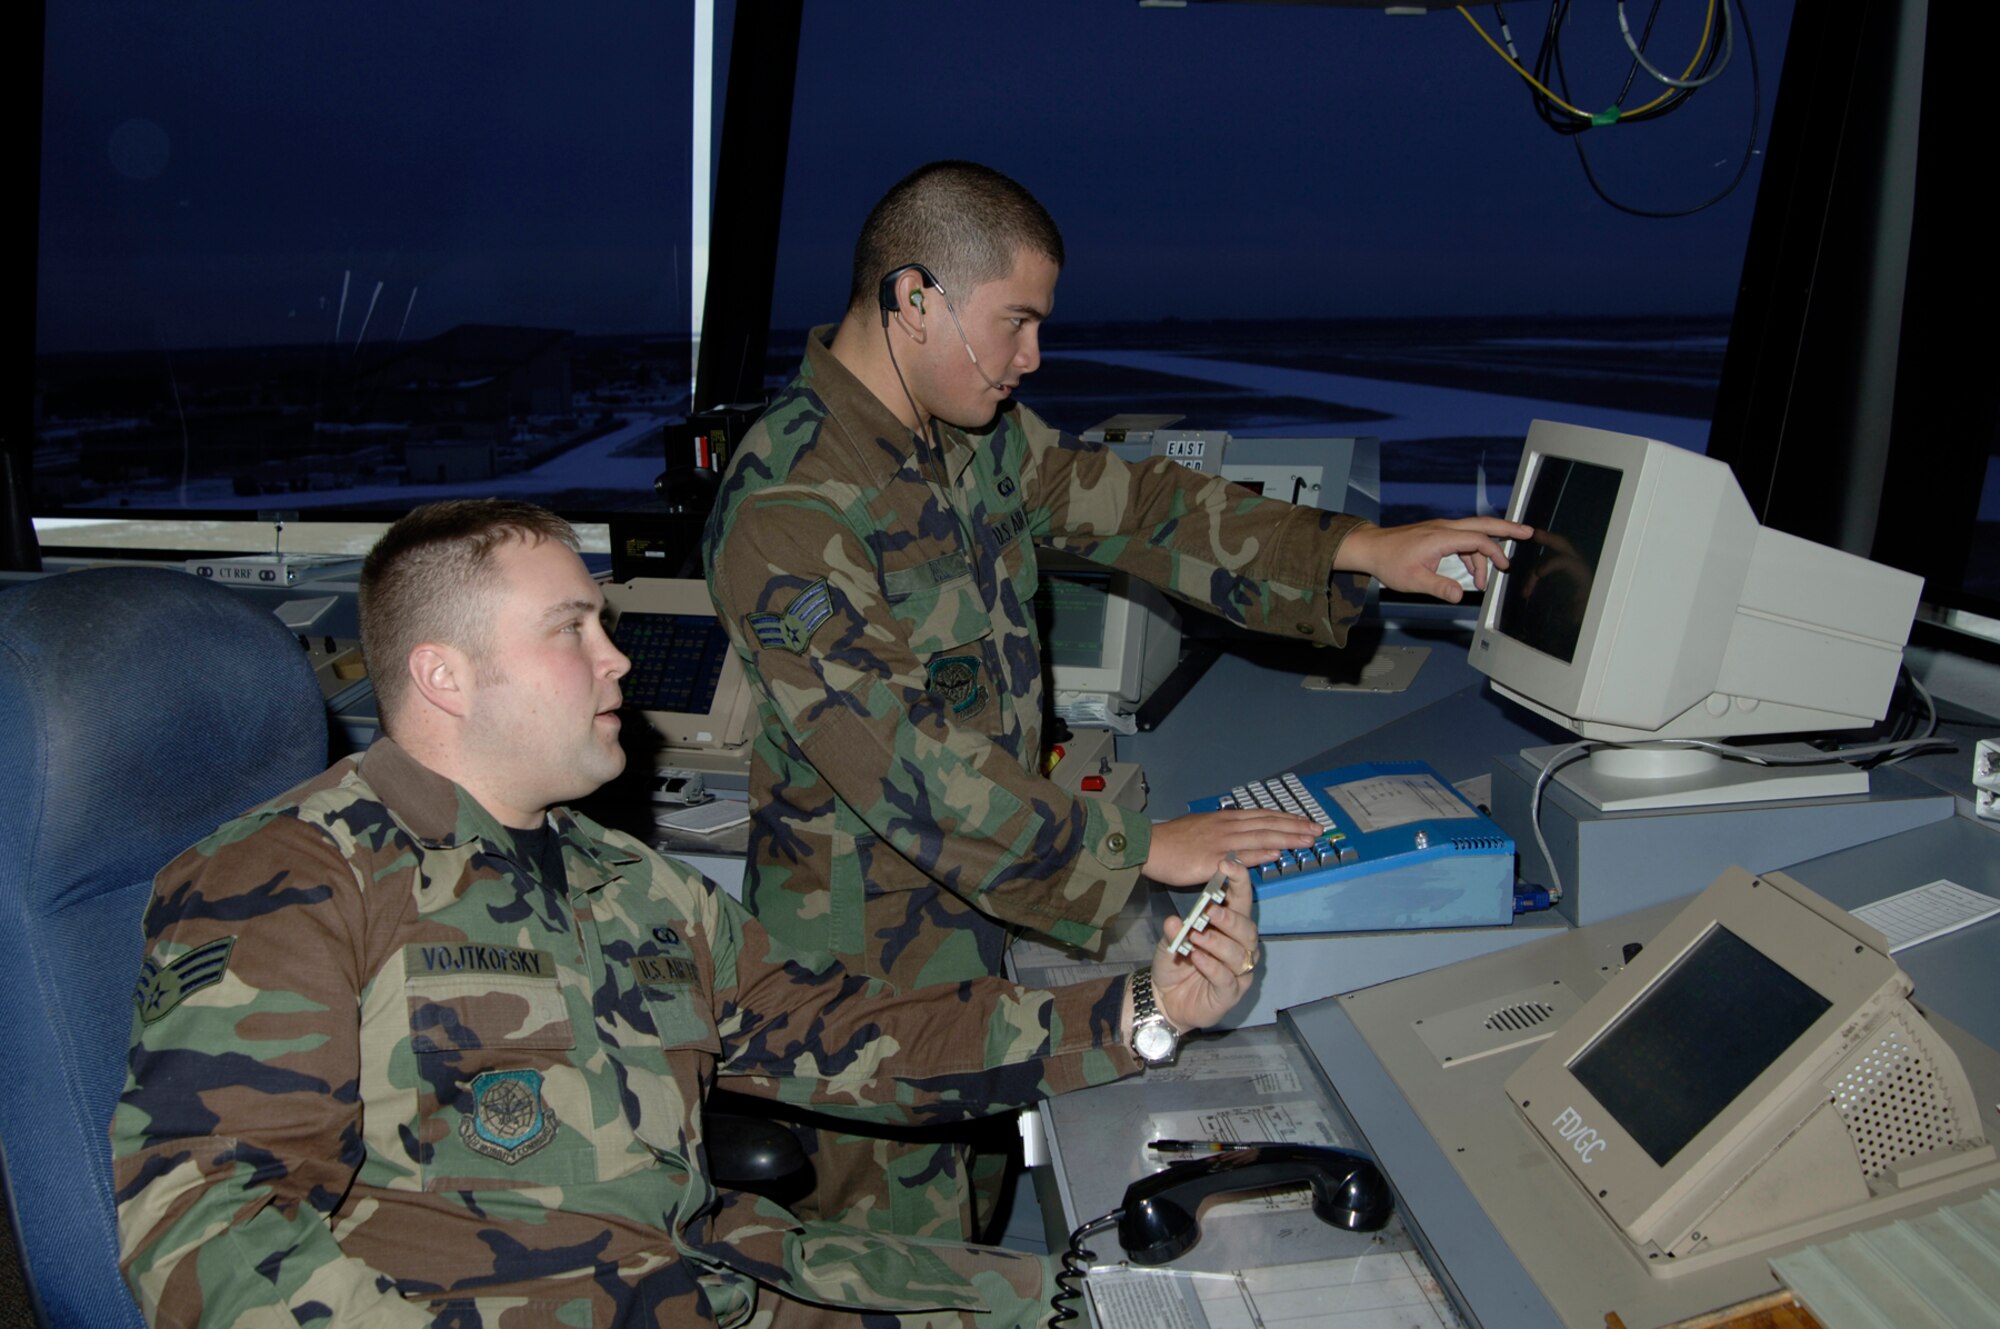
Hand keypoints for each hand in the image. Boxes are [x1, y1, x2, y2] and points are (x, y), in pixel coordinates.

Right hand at [1143, 810, 1318, 885]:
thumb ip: (1223, 833)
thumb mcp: (1201, 829)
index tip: (1305, 821)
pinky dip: (1260, 853)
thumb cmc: (1171, 841)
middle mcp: (1227, 827)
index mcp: (1225, 820)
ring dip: (1287, 837)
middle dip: (1295, 826)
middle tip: (1318, 829)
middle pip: (1267, 823)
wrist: (1148, 846)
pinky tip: (1276, 853)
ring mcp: (1221, 842)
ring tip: (1307, 840)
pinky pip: (1240, 857)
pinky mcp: (1212, 860)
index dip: (1286, 818)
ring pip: (1260, 836)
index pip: (1262, 816)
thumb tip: (1241, 838)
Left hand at [1151, 859, 1258, 1033]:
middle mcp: (1241, 948)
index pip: (1241, 902)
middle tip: (1210, 911)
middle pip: (1247, 929)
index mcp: (1229, 928)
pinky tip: (1198, 958)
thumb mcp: (1170, 942)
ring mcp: (1238, 972)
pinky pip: (1227, 979)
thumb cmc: (1176, 964)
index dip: (1239, 882)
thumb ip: (1174, 931)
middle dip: (1230, 919)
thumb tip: (1174, 920)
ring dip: (1217, 943)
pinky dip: (1212, 967)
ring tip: (1196, 937)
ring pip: (1239, 954)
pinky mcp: (1230, 994)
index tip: (1228, 865)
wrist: (1165, 999)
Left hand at [1337, 517, 1532, 602]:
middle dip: (1507, 528)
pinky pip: (1463, 539)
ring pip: (1473, 533)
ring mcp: (1441, 529)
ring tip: (1489, 578)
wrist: (1372, 548)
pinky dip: (1472, 553)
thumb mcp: (1414, 581)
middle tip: (1528, 532)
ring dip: (1485, 553)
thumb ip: (1439, 587)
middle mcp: (1444, 528)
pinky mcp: (1438, 534)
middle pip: (1483, 524)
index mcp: (1441, 537)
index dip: (1494, 552)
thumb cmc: (1390, 562)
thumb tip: (1460, 596)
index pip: (1477, 539)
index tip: (1505, 566)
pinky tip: (1472, 572)